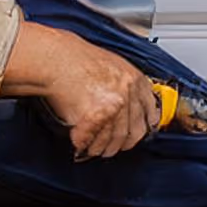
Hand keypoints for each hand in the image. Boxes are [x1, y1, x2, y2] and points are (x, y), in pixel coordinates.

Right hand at [6, 20, 161, 159]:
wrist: (55, 58)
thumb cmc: (78, 59)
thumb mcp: (113, 65)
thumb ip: (125, 86)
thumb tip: (129, 106)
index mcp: (135, 79)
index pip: (151, 112)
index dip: (145, 126)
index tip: (138, 133)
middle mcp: (128, 93)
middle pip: (134, 131)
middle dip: (123, 143)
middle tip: (114, 147)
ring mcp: (113, 107)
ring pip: (113, 140)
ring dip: (102, 148)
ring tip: (94, 147)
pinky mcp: (95, 118)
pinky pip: (92, 141)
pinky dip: (84, 144)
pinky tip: (81, 141)